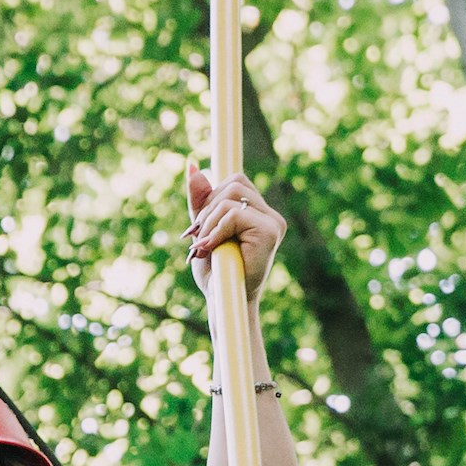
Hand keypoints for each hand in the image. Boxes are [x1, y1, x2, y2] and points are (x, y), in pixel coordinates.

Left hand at [181, 165, 285, 293]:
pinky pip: (234, 213)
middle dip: (207, 209)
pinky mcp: (270, 231)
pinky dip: (216, 229)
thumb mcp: (203, 229)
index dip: (213, 194)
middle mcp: (270, 215)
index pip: (236, 181)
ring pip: (230, 197)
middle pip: (233, 183)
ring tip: (203, 247)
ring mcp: (273, 222)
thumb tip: (192, 166)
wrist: (223, 299)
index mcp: (258, 213)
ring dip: (209, 222)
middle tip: (196, 239)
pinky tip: (211, 248)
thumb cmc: (215, 271)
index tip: (198, 225)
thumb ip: (200, 201)